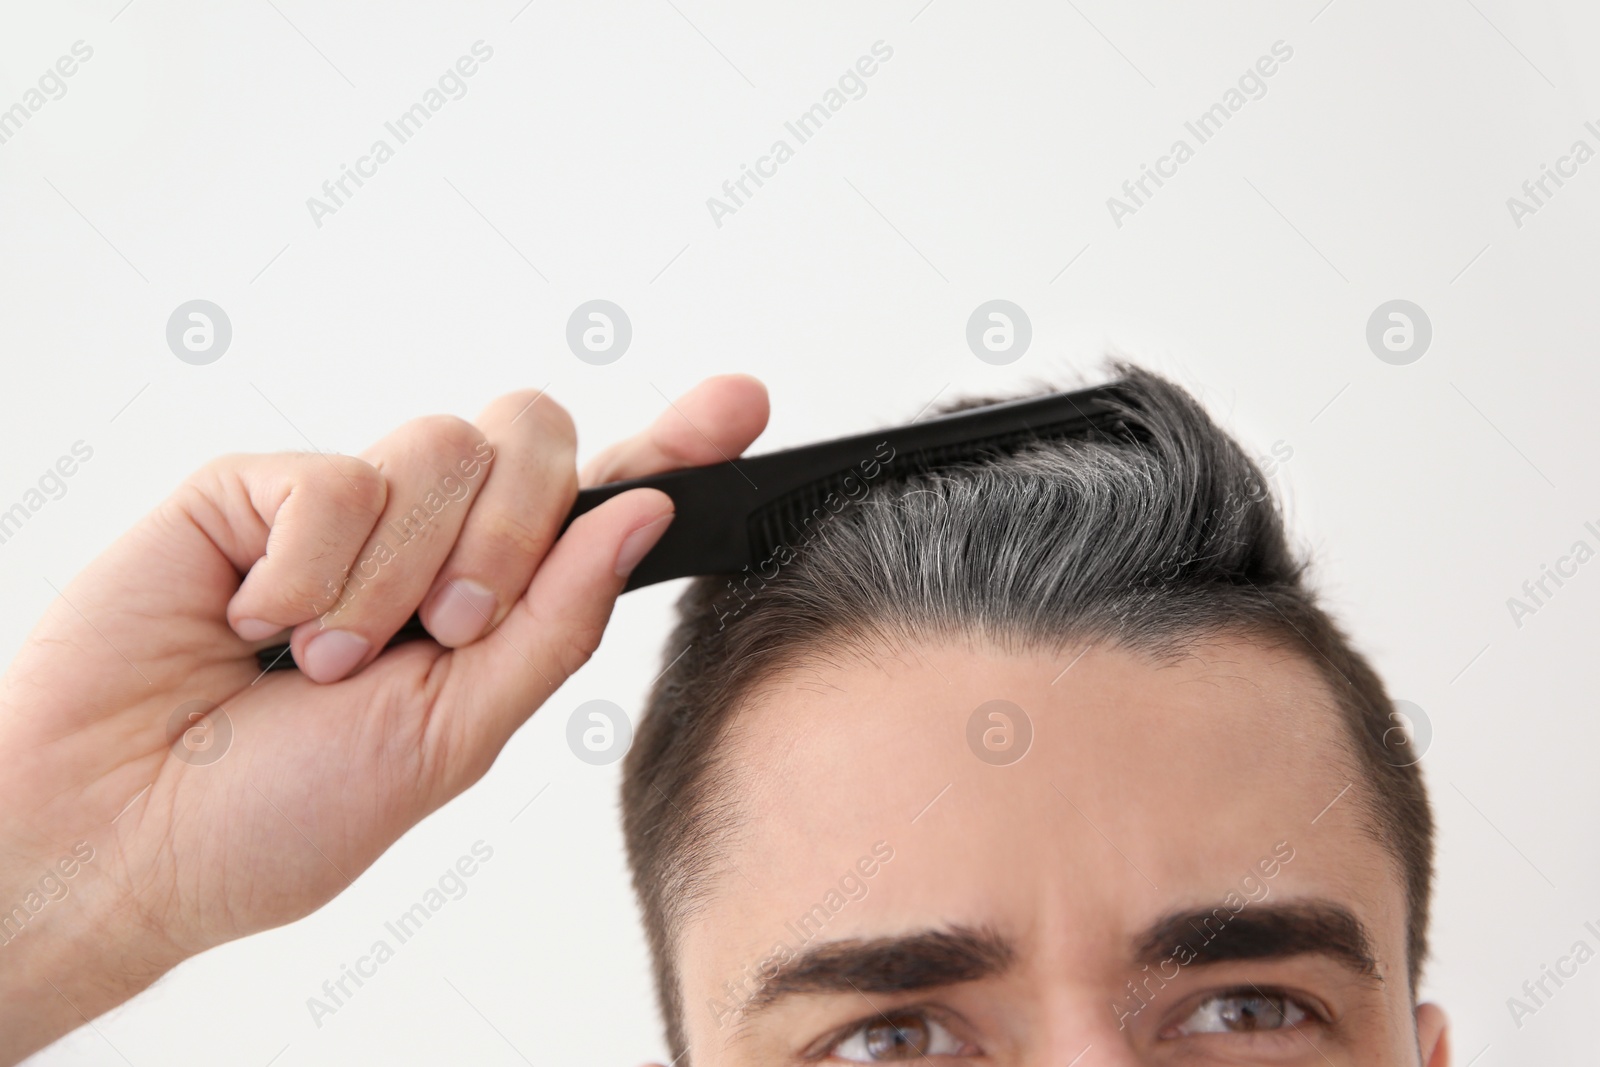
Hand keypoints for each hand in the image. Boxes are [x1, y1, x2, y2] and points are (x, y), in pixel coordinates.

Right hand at [0, 375, 767, 1063]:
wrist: (119, 835)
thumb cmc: (277, 815)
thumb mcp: (450, 740)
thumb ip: (553, 625)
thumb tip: (643, 516)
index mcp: (490, 606)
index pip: (598, 506)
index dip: (673, 447)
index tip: (740, 405)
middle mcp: (429, 542)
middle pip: (537, 440)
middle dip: (517, 535)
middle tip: (448, 630)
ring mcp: (346, 508)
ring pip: (444, 447)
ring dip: (397, 577)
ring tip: (328, 658)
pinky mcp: (259, 485)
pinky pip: (339, 472)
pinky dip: (311, 567)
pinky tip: (257, 622)